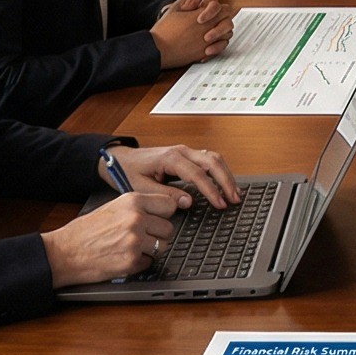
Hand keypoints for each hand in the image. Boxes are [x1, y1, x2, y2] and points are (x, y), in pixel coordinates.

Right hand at [41, 183, 179, 286]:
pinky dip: (140, 262)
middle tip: (142, 237)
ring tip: (130, 248)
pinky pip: (150, 262)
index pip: (169, 205)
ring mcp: (136, 241)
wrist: (64, 253)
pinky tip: (123, 258)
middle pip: (168, 228)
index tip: (160, 218)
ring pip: (162, 246)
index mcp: (132, 201)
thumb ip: (137, 208)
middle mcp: (136, 218)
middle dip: (158, 234)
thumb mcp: (112, 208)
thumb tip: (161, 212)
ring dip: (151, 249)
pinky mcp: (132, 261)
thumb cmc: (85, 231)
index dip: (164, 214)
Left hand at [117, 142, 239, 208]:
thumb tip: (188, 202)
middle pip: (212, 162)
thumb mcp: (143, 188)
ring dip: (226, 175)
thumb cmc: (129, 172)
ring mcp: (186, 151)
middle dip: (226, 181)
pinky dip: (220, 171)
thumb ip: (166, 195)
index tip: (220, 203)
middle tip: (235, 199)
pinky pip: (209, 160)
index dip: (212, 190)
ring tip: (235, 193)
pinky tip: (225, 183)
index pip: (198, 174)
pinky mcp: (187, 155)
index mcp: (171, 157)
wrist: (120, 159)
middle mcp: (182, 151)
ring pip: (214, 158)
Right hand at [152, 0, 234, 68]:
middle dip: (223, 18)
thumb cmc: (162, 31)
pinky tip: (212, 41)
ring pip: (227, 34)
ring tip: (215, 29)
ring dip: (223, 31)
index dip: (218, 7)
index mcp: (199, 16)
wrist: (156, 50)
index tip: (210, 10)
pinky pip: (221, 47)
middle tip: (217, 18)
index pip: (220, 7)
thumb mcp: (172, 10)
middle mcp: (205, 29)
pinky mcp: (204, 53)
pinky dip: (220, 44)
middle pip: (227, 20)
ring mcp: (206, 42)